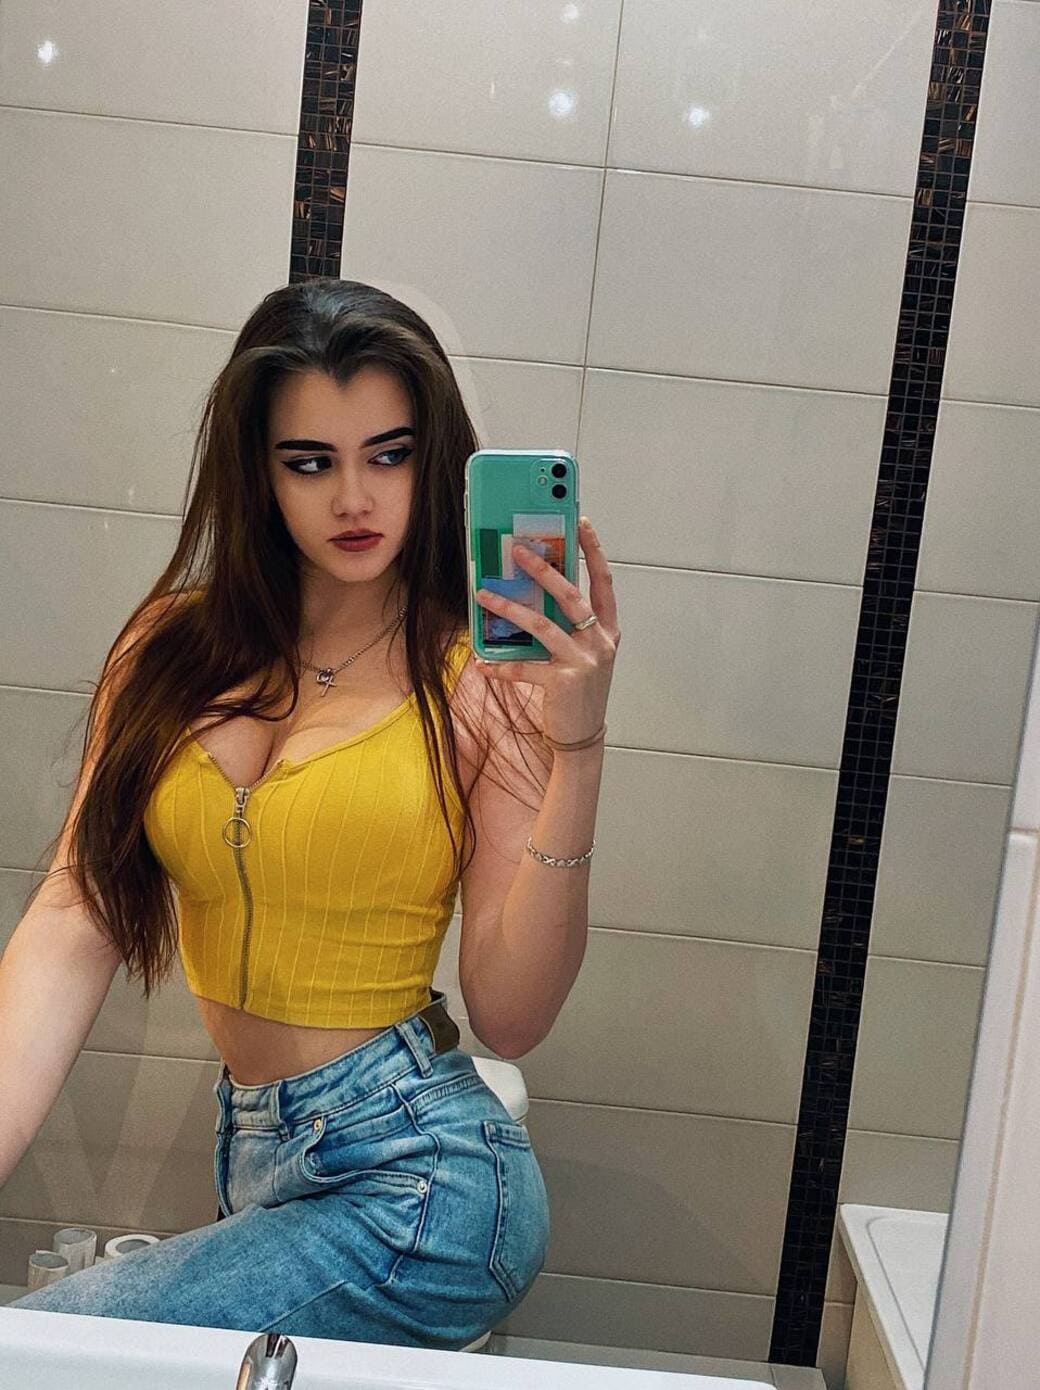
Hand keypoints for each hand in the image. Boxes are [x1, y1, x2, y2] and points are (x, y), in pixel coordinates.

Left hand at [473, 517, 619, 746]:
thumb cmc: (578, 691)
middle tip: (519, 550)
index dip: (594, 551)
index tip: (583, 523)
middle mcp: (601, 642)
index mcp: (608, 630)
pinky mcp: (564, 682)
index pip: (603, 582)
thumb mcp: (582, 655)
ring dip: (509, 608)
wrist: (583, 736)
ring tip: (484, 594)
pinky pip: (523, 666)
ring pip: (542, 625)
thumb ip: (568, 627)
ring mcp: (584, 661)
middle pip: (571, 595)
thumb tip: (533, 595)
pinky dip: (499, 665)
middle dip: (543, 569)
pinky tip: (481, 662)